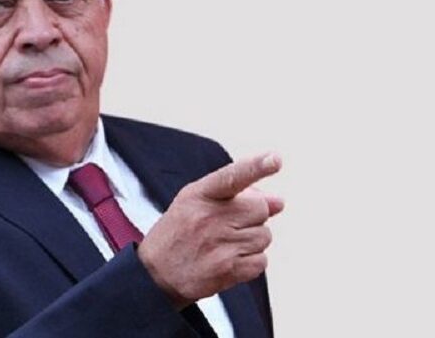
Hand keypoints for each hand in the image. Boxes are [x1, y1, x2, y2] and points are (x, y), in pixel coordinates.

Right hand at [137, 152, 283, 308]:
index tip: (275, 159)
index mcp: (199, 195)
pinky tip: (230, 260)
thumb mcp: (197, 202)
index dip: (256, 167)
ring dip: (252, 240)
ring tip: (227, 244)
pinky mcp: (227, 270)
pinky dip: (252, 262)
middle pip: (259, 209)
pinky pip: (262, 261)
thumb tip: (279, 202)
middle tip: (232, 224)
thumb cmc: (180, 232)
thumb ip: (238, 196)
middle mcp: (208, 218)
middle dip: (253, 216)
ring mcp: (218, 245)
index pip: (232, 176)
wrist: (155, 274)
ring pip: (264, 236)